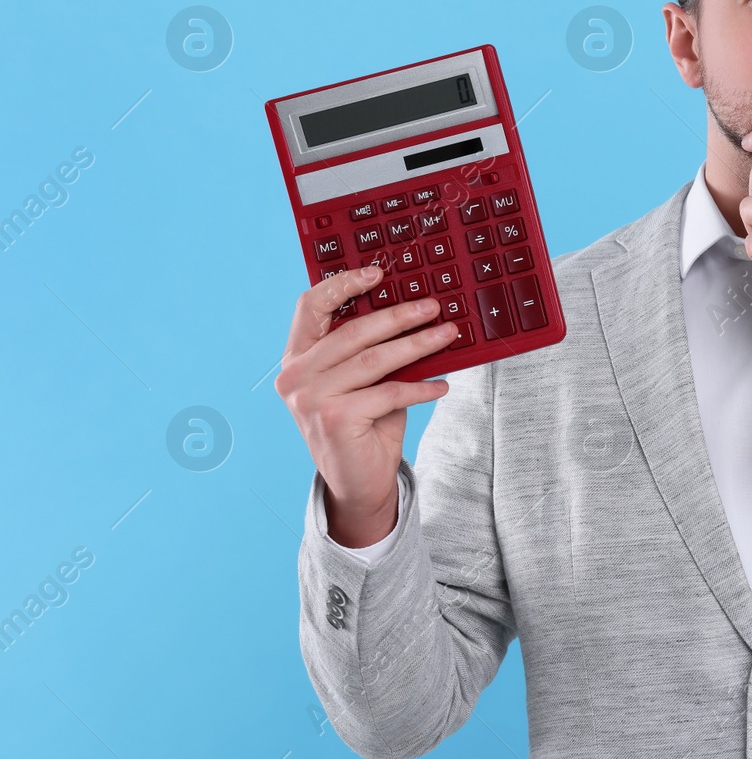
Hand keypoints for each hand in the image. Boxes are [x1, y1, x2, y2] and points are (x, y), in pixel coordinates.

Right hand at [274, 265, 455, 546]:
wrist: (357, 485)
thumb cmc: (363, 425)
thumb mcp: (361, 382)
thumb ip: (370, 351)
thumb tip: (416, 312)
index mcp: (296, 358)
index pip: (310, 306)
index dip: (344, 284)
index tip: (380, 273)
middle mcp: (296, 376)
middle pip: (355, 331)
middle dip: (400, 315)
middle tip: (434, 306)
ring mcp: (311, 399)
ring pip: (376, 359)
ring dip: (419, 344)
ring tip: (449, 334)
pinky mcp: (336, 418)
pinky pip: (391, 392)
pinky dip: (422, 387)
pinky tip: (442, 384)